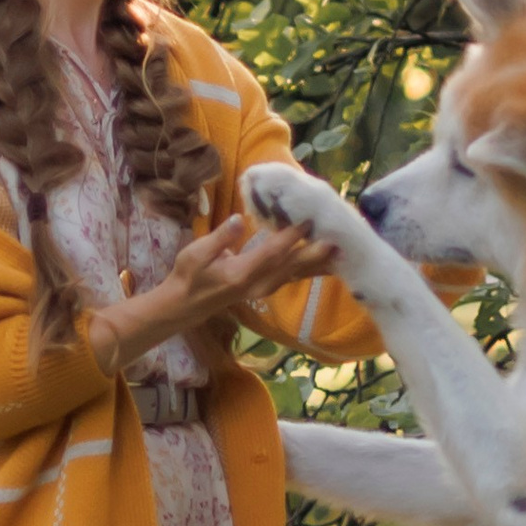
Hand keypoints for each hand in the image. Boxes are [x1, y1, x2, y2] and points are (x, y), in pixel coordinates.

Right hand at [81, 213, 337, 371]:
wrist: (186, 304)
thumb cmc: (188, 276)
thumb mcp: (196, 253)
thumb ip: (220, 238)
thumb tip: (239, 220)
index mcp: (241, 274)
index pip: (271, 253)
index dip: (290, 237)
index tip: (306, 220)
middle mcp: (257, 284)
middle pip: (291, 267)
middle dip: (315, 253)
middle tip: (338, 239)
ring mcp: (263, 289)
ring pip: (295, 274)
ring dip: (316, 262)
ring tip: (338, 250)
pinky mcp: (264, 288)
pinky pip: (291, 277)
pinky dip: (307, 268)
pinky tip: (321, 261)